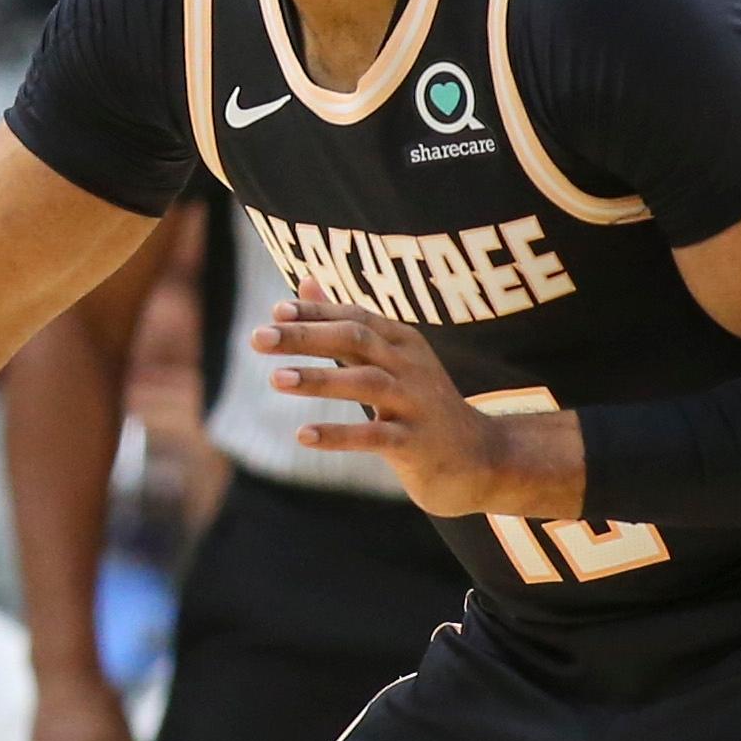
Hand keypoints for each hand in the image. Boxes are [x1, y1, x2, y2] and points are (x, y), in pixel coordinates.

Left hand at [257, 284, 580, 520]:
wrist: (482, 457)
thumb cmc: (420, 403)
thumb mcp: (386, 358)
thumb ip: (344, 324)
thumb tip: (304, 282)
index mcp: (401, 341)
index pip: (354, 317)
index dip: (316, 312)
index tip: (275, 311)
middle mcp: (410, 366)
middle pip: (356, 339)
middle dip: (307, 336)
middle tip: (258, 337)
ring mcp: (416, 404)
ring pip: (366, 383)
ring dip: (320, 379)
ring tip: (277, 378)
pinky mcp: (416, 444)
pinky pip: (375, 436)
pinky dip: (339, 435)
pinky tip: (303, 435)